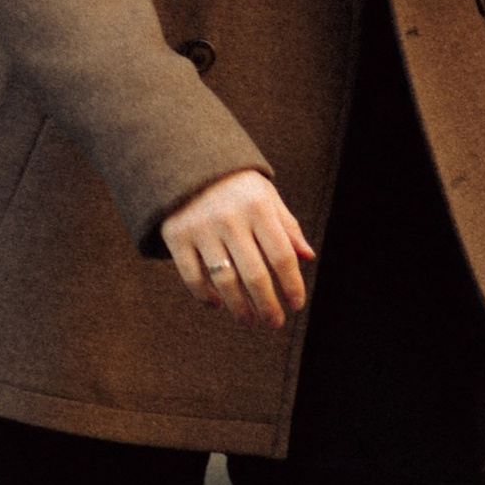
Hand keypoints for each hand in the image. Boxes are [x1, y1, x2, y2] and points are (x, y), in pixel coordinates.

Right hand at [159, 166, 314, 327]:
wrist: (186, 161)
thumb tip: (308, 258)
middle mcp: (230, 218)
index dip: (292, 285)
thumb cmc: (236, 186)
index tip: (296, 304)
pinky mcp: (176, 236)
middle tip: (275, 323)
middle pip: (255, 275)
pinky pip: (193, 276)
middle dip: (268, 306)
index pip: (281, 255)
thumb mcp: (266, 196)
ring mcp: (201, 228)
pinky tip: (218, 304)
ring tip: (249, 322)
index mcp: (258, 207)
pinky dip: (206, 296)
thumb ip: (287, 226)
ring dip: (240, 308)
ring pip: (225, 281)